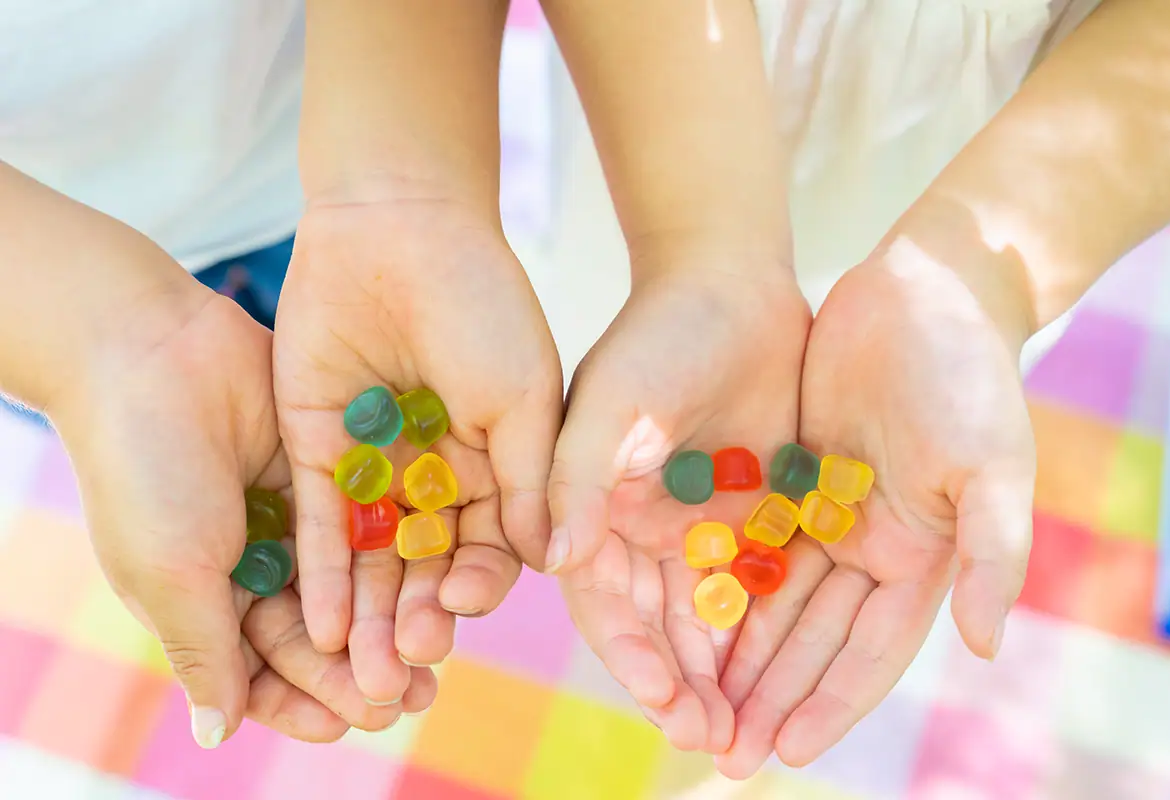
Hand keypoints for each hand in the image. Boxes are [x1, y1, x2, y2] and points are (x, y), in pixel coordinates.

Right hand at [52, 287, 399, 746]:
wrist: (153, 355)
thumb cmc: (144, 473)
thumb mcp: (171, 573)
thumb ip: (204, 652)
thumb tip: (217, 737)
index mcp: (207, 601)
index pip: (265, 671)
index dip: (308, 699)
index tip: (354, 720)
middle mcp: (256, 566)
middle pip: (320, 634)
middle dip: (362, 666)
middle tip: (414, 695)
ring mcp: (294, 519)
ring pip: (353, 583)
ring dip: (390, 618)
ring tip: (437, 651)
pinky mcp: (327, 472)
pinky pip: (367, 523)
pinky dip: (395, 554)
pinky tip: (437, 581)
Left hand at [273, 198, 561, 702]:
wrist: (398, 225)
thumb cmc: (482, 305)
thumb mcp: (524, 398)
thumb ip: (530, 481)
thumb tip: (550, 562)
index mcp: (500, 463)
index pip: (493, 546)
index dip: (479, 584)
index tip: (460, 607)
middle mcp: (440, 474)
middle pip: (429, 565)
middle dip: (418, 617)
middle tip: (403, 666)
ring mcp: (381, 465)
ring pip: (376, 558)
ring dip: (369, 613)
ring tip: (358, 668)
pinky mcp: (321, 449)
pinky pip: (324, 523)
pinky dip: (322, 572)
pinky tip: (319, 622)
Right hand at [547, 243, 809, 752]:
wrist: (734, 286)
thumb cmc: (661, 335)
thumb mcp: (615, 399)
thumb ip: (580, 475)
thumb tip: (560, 560)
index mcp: (596, 512)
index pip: (605, 603)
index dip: (631, 653)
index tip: (667, 696)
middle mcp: (642, 533)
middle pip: (658, 629)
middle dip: (683, 688)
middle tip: (716, 739)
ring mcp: (699, 530)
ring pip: (709, 623)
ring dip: (726, 680)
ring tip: (751, 736)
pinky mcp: (754, 519)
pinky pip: (761, 590)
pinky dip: (771, 637)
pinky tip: (794, 678)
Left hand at [715, 250, 1035, 775]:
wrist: (924, 289)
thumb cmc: (966, 372)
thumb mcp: (989, 459)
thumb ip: (992, 550)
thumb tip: (984, 645)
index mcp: (921, 557)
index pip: (868, 650)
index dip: (828, 702)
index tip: (783, 750)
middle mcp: (870, 548)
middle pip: (811, 638)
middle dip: (770, 694)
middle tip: (720, 749)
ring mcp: (826, 513)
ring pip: (773, 598)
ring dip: (737, 652)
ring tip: (693, 701)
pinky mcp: (788, 477)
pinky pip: (749, 541)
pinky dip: (721, 581)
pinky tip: (680, 617)